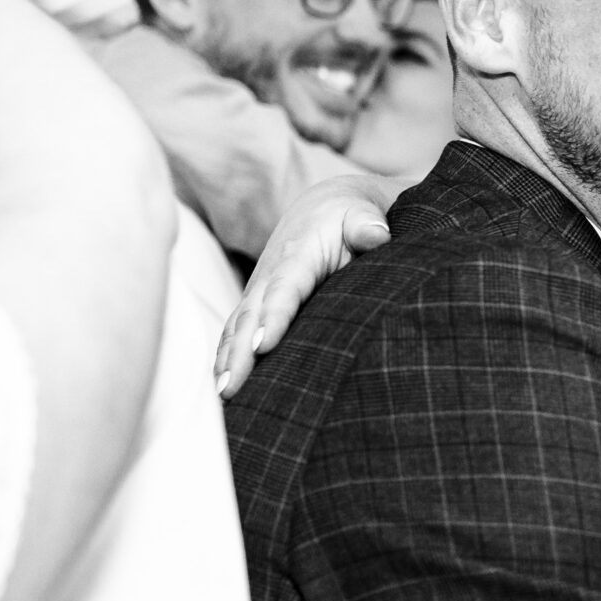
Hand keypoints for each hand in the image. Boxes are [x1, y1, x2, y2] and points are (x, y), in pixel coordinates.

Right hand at [213, 172, 393, 394]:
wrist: (321, 207)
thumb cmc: (347, 215)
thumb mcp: (360, 213)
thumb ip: (367, 225)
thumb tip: (378, 235)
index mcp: (297, 255)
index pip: (284, 289)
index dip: (273, 318)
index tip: (263, 345)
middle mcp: (270, 274)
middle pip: (252, 316)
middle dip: (240, 352)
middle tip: (232, 387)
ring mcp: (259, 289)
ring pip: (238, 327)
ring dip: (227, 360)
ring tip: (224, 394)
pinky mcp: (256, 301)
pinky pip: (235, 331)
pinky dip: (225, 355)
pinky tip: (222, 384)